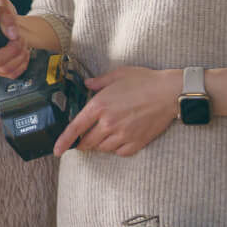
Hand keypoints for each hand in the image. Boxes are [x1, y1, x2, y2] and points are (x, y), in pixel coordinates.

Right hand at [0, 0, 32, 76]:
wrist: (11, 26)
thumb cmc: (0, 16)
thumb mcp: (1, 6)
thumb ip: (4, 12)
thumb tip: (13, 33)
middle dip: (11, 50)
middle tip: (19, 37)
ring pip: (5, 69)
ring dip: (20, 54)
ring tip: (23, 41)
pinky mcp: (1, 72)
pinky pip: (13, 73)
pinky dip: (23, 62)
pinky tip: (24, 51)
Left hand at [52, 67, 179, 156]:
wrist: (170, 93)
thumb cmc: (144, 81)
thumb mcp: (118, 75)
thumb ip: (99, 82)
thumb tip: (87, 85)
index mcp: (99, 106)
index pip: (75, 128)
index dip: (63, 141)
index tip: (56, 150)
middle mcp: (108, 123)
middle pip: (87, 142)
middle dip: (82, 143)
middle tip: (84, 138)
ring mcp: (123, 135)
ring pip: (103, 148)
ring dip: (100, 144)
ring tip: (105, 134)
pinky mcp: (137, 142)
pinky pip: (120, 152)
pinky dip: (116, 148)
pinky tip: (120, 138)